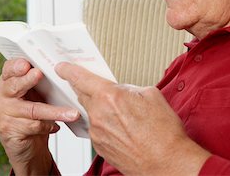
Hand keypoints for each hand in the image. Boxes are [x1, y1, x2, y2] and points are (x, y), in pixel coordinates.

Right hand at [0, 58, 79, 174]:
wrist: (30, 143)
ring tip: (71, 113)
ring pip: (31, 109)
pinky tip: (56, 126)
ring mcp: (3, 113)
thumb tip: (64, 68)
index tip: (26, 64)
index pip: (9, 68)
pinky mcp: (8, 131)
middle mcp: (1, 95)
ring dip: (54, 111)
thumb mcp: (39, 93)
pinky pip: (33, 125)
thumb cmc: (35, 113)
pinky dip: (48, 125)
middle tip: (39, 74)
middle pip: (15, 85)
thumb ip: (43, 80)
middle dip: (27, 79)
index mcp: (8, 80)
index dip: (16, 65)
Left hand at [55, 62, 209, 175]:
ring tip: (122, 114)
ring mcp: (97, 133)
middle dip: (88, 89)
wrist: (166, 163)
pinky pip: (97, 129)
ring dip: (101, 108)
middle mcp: (98, 115)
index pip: (80, 78)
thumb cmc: (163, 132)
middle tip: (98, 87)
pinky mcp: (100, 147)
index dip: (68, 70)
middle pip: (83, 94)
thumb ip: (129, 88)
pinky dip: (106, 125)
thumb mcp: (151, 95)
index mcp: (110, 97)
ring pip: (92, 112)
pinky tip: (123, 128)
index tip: (62, 67)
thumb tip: (122, 90)